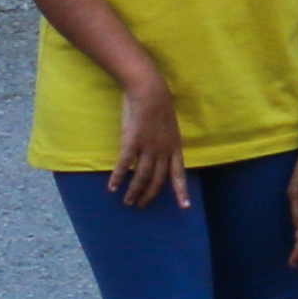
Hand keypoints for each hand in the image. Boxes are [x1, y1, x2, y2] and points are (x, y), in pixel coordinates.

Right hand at [106, 76, 187, 215]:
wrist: (150, 91)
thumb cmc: (159, 107)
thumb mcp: (169, 127)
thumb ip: (165, 142)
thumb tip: (159, 154)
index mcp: (175, 146)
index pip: (179, 173)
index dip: (182, 191)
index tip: (185, 207)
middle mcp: (163, 150)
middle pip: (158, 179)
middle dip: (149, 195)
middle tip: (140, 206)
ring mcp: (148, 146)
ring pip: (142, 175)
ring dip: (134, 191)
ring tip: (127, 202)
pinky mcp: (132, 141)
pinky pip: (124, 164)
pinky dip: (118, 177)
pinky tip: (113, 187)